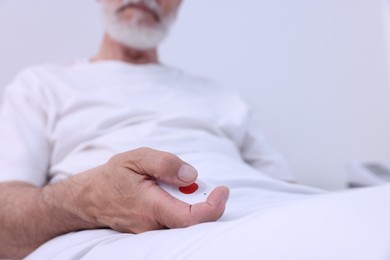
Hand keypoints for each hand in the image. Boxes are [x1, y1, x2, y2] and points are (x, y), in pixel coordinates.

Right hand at [43, 147, 228, 233]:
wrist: (87, 199)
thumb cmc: (111, 177)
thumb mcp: (135, 158)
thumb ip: (164, 164)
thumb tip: (191, 175)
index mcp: (150, 206)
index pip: (190, 218)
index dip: (213, 207)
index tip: (222, 191)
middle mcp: (153, 225)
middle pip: (192, 219)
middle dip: (202, 197)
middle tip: (188, 178)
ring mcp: (152, 231)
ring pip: (184, 219)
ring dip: (190, 200)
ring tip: (171, 182)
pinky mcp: (152, 230)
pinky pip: (175, 219)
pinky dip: (182, 204)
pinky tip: (168, 191)